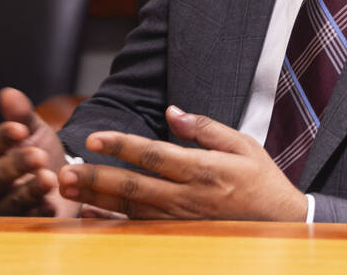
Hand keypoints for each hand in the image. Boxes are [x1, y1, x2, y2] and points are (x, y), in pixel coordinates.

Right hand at [0, 87, 76, 216]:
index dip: (0, 139)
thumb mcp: (34, 131)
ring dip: (30, 190)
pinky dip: (40, 214)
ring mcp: (5, 207)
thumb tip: (7, 92)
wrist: (63, 177)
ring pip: (10, 202)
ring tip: (49, 178)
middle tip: (39, 155)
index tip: (21, 129)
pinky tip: (53, 204)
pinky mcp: (25, 224)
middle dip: (17, 165)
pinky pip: (27, 223)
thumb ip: (21, 115)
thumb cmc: (40, 150)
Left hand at [57, 106, 307, 220]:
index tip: (93, 137)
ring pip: (129, 210)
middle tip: (64, 170)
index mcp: (203, 169)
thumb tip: (172, 111)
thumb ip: (204, 128)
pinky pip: (138, 229)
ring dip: (96, 199)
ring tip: (68, 190)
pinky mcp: (179, 235)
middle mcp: (188, 197)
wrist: (282, 224)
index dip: (121, 146)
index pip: (153, 155)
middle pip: (132, 187)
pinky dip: (111, 222)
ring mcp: (181, 220)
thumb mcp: (242, 144)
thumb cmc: (261, 180)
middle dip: (95, 177)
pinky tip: (89, 214)